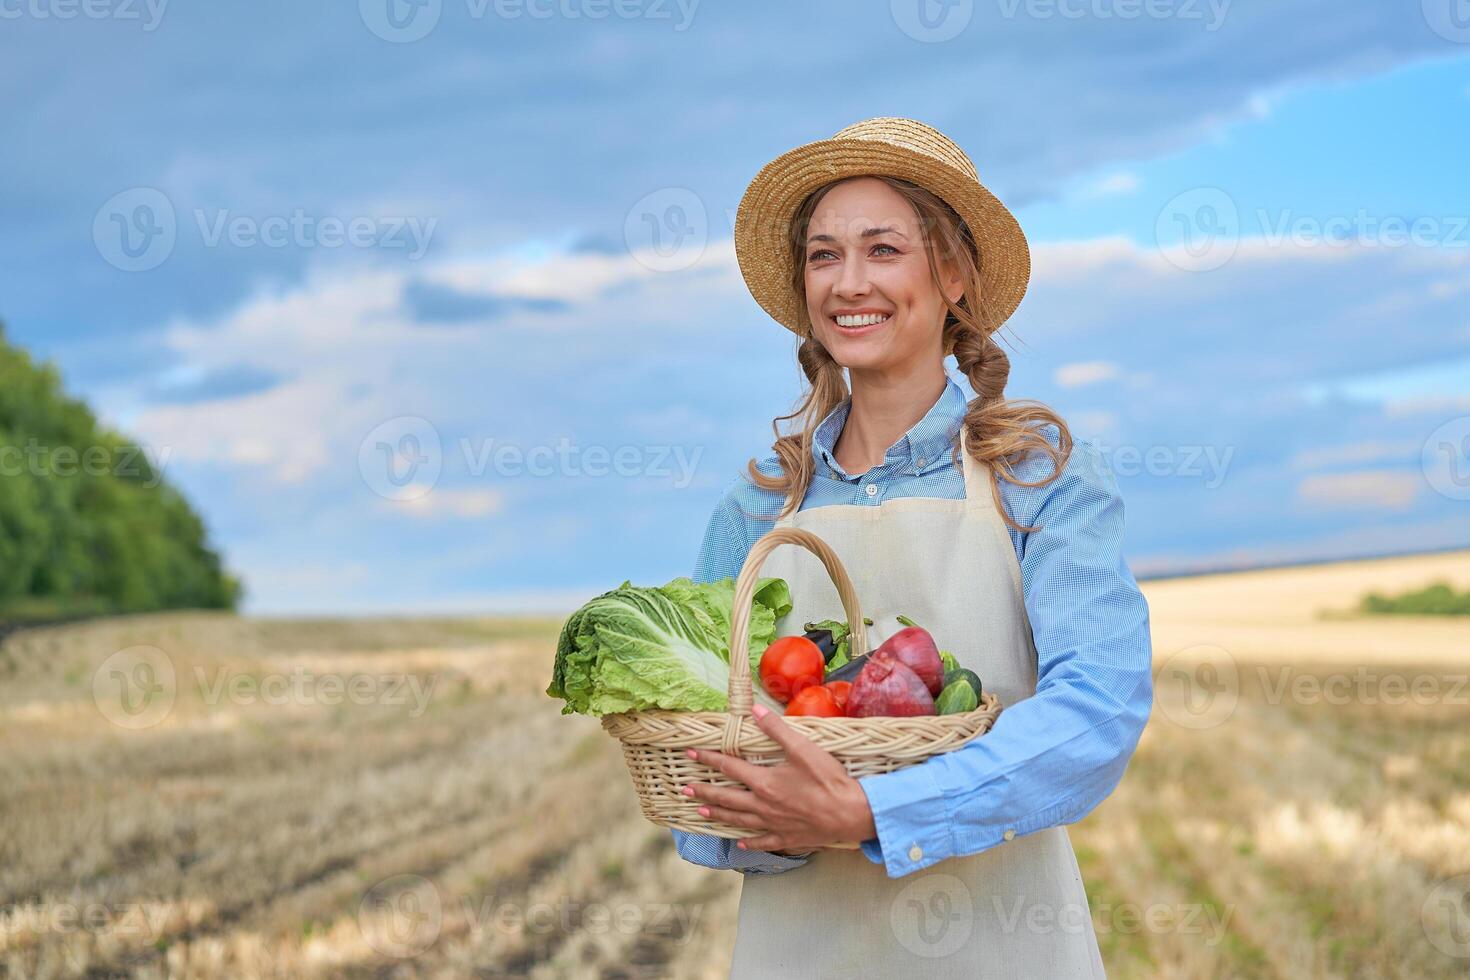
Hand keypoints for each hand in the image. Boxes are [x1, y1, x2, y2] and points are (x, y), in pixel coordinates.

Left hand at [681, 703, 877, 852]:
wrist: (851, 814)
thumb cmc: (828, 780)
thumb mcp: (804, 748)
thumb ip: (778, 730)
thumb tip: (756, 711)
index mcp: (765, 782)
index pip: (729, 768)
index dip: (709, 759)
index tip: (691, 754)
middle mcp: (763, 805)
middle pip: (727, 798)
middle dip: (704, 791)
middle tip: (685, 790)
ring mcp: (773, 824)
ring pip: (739, 820)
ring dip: (718, 815)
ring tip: (701, 812)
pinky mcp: (786, 838)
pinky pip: (762, 842)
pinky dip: (748, 843)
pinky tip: (739, 844)